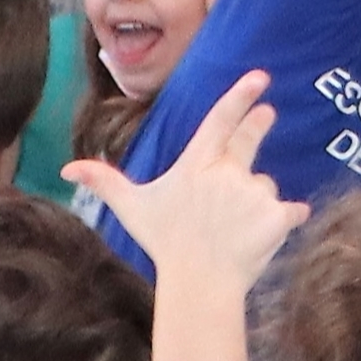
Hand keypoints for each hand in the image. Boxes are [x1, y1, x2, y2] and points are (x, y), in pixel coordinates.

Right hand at [63, 73, 304, 299]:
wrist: (199, 283)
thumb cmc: (165, 243)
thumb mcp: (132, 208)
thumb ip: (104, 182)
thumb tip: (67, 169)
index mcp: (197, 165)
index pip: (220, 121)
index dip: (240, 96)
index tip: (261, 77)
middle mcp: (227, 173)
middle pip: (248, 140)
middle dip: (258, 123)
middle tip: (268, 113)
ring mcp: (254, 193)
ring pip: (265, 186)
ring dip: (257, 199)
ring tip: (234, 227)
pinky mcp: (278, 215)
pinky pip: (293, 210)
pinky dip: (288, 218)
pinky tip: (268, 233)